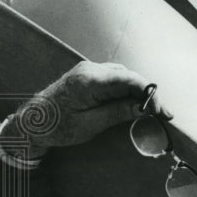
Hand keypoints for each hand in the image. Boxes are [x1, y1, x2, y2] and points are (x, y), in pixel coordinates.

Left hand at [0, 61, 170, 157]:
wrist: (32, 122)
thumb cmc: (56, 126)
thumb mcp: (90, 125)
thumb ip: (117, 112)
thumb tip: (143, 108)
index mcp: (89, 80)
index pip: (128, 79)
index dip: (149, 93)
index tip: (161, 110)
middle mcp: (89, 69)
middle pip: (128, 76)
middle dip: (147, 94)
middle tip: (164, 114)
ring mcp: (87, 70)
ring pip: (122, 76)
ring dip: (138, 92)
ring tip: (153, 110)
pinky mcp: (87, 76)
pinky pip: (113, 79)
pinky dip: (126, 90)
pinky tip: (134, 103)